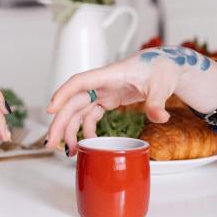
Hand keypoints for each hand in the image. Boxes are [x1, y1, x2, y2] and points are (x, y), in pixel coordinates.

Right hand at [45, 46, 208, 154]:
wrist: (166, 66)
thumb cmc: (160, 68)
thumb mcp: (161, 85)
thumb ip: (157, 102)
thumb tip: (159, 117)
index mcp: (110, 75)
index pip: (80, 81)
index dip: (63, 94)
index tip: (51, 109)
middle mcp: (102, 83)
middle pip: (73, 101)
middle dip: (60, 121)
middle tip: (50, 141)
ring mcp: (103, 92)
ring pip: (78, 110)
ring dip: (69, 129)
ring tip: (66, 149)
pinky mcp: (107, 100)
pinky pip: (90, 115)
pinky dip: (85, 129)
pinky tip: (86, 143)